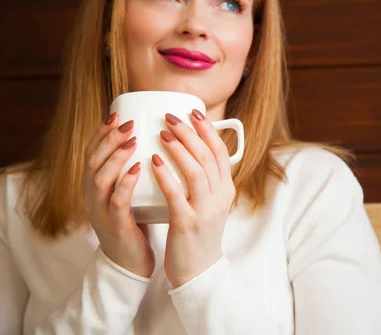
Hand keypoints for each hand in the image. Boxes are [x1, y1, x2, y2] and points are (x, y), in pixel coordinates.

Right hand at [83, 113, 154, 277]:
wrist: (130, 263)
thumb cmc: (135, 223)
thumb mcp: (129, 194)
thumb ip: (133, 172)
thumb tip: (155, 142)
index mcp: (95, 187)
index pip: (92, 154)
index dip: (101, 134)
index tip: (116, 115)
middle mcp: (92, 197)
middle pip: (92, 161)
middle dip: (109, 139)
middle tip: (128, 123)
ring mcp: (101, 212)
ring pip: (100, 178)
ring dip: (116, 156)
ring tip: (132, 140)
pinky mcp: (114, 226)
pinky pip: (117, 201)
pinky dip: (125, 182)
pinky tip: (137, 169)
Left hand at [151, 110, 234, 286]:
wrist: (198, 271)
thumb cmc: (199, 233)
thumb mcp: (210, 203)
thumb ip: (205, 179)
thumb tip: (192, 151)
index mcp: (226, 189)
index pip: (221, 153)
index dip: (208, 130)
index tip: (193, 112)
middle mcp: (220, 197)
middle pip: (208, 157)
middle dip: (190, 133)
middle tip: (171, 116)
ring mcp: (205, 210)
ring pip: (196, 171)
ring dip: (179, 149)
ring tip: (162, 133)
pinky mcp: (188, 223)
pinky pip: (177, 194)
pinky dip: (166, 175)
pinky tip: (153, 161)